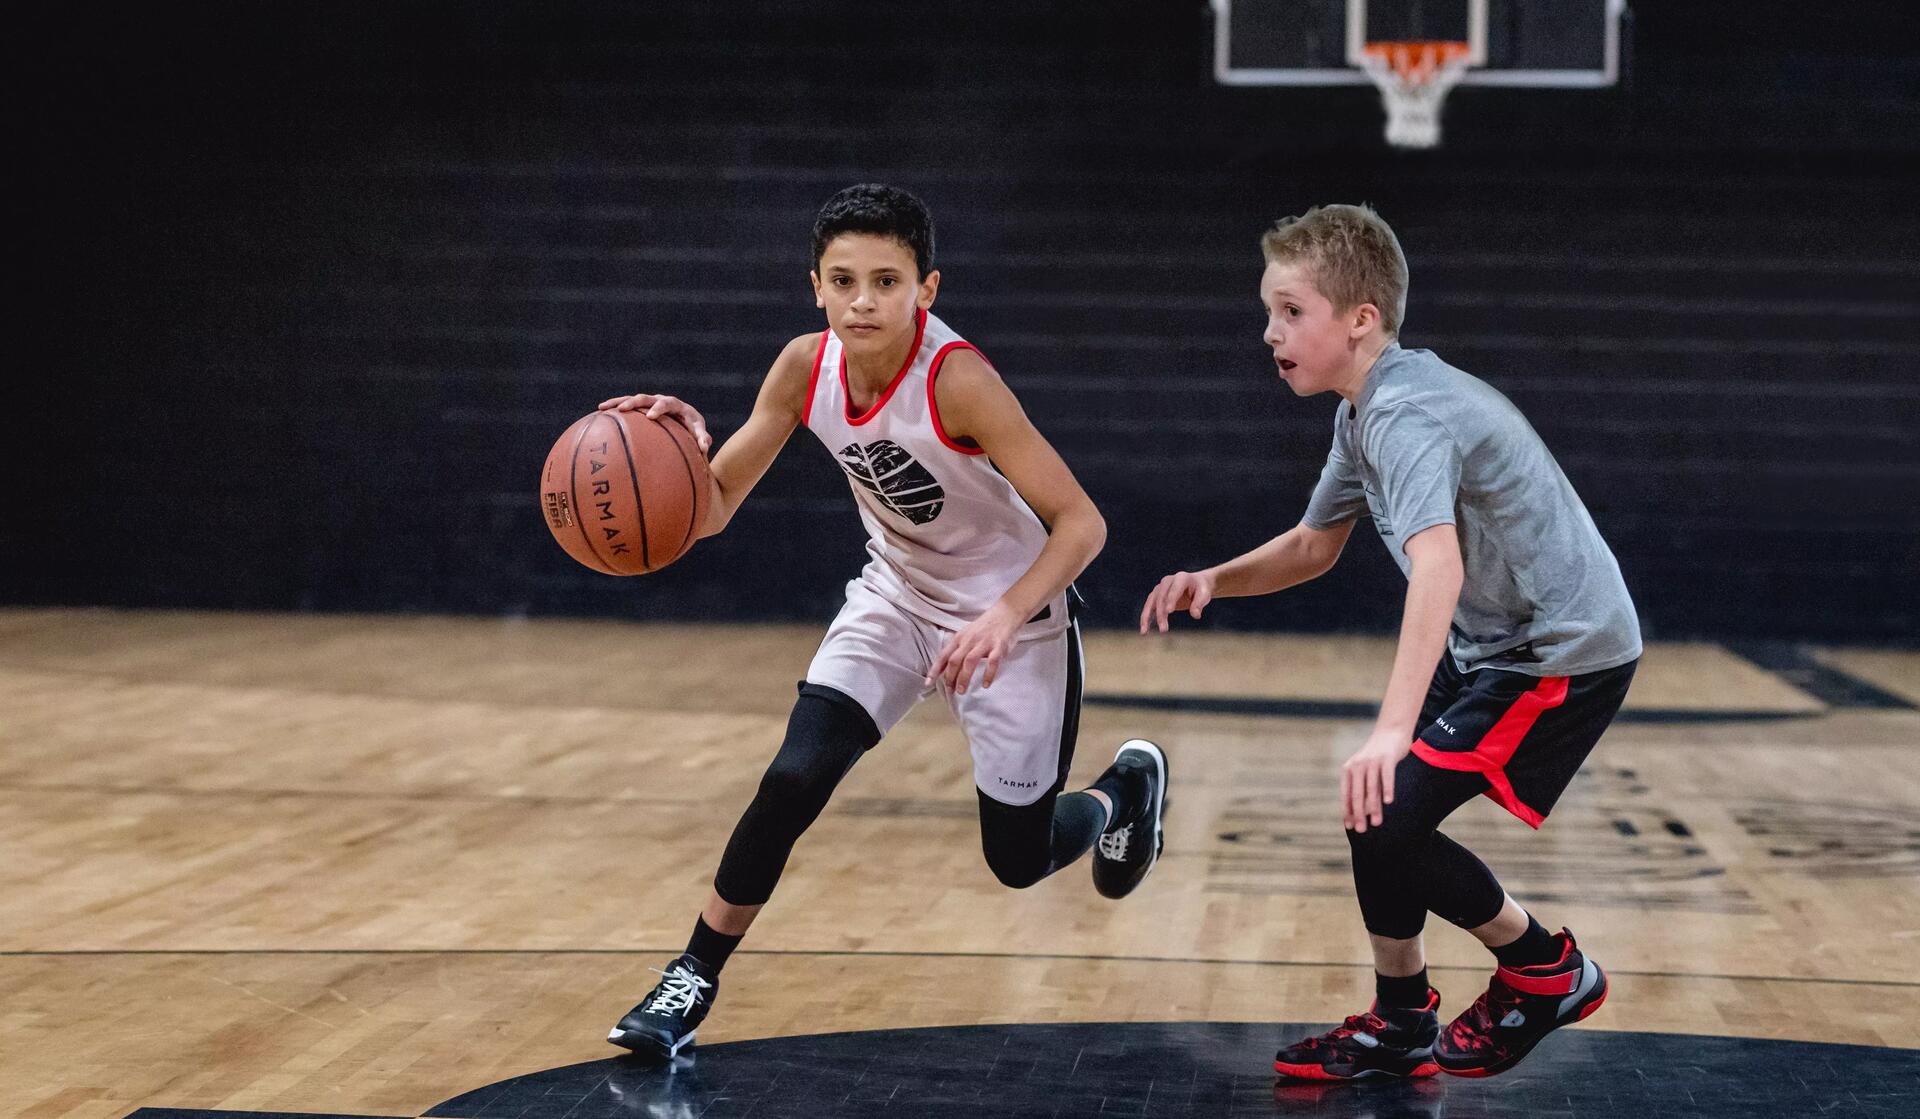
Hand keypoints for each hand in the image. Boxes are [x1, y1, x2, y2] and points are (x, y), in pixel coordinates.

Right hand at [597, 393, 711, 453]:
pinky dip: (614, 409)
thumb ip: (702, 438)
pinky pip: (626, 407)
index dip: (659, 408)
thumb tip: (705, 447)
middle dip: (634, 402)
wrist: (687, 418)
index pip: (667, 403)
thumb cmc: (694, 427)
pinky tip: (599, 415)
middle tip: (623, 409)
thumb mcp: (699, 432)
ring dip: (617, 402)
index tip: (651, 416)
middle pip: (645, 397)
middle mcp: (660, 399)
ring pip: (631, 399)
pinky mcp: (641, 408)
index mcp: (676, 405)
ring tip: (602, 407)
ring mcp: (649, 402)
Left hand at [927, 600, 1024, 694]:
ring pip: (970, 661)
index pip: (944, 656)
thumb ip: (956, 650)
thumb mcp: (966, 635)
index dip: (935, 670)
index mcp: (960, 638)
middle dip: (950, 677)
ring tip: (962, 691)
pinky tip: (985, 685)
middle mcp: (969, 640)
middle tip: (951, 691)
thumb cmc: (984, 627)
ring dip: (964, 677)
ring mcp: (984, 643)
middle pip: (955, 660)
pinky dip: (988, 674)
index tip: (928, 683)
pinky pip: (992, 662)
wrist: (1006, 613)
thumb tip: (944, 669)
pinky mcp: (999, 646)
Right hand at [1139, 570, 1215, 633]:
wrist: (1195, 584)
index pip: (1174, 589)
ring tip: (1144, 632)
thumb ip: (1199, 604)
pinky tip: (1144, 631)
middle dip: (1161, 614)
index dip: (1171, 599)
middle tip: (1163, 630)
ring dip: (1147, 617)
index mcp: (1181, 578)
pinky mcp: (1155, 597)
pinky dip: (1145, 618)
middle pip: (1161, 598)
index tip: (1168, 612)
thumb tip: (1195, 615)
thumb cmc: (1200, 590)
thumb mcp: (1204, 595)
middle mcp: (1167, 581)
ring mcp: (1160, 588)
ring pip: (1151, 603)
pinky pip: (1148, 607)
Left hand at [1341, 725, 1412, 832]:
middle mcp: (1357, 765)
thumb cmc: (1378, 756)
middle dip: (1358, 814)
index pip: (1346, 794)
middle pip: (1357, 794)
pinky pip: (1387, 777)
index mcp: (1349, 770)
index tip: (1350, 827)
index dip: (1347, 811)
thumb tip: (1361, 812)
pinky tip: (1389, 802)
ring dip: (1373, 807)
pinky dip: (1388, 789)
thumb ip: (1362, 787)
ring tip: (1376, 822)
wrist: (1391, 731)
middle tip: (1362, 830)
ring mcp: (1372, 761)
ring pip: (1371, 788)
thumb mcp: (1365, 770)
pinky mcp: (1387, 758)